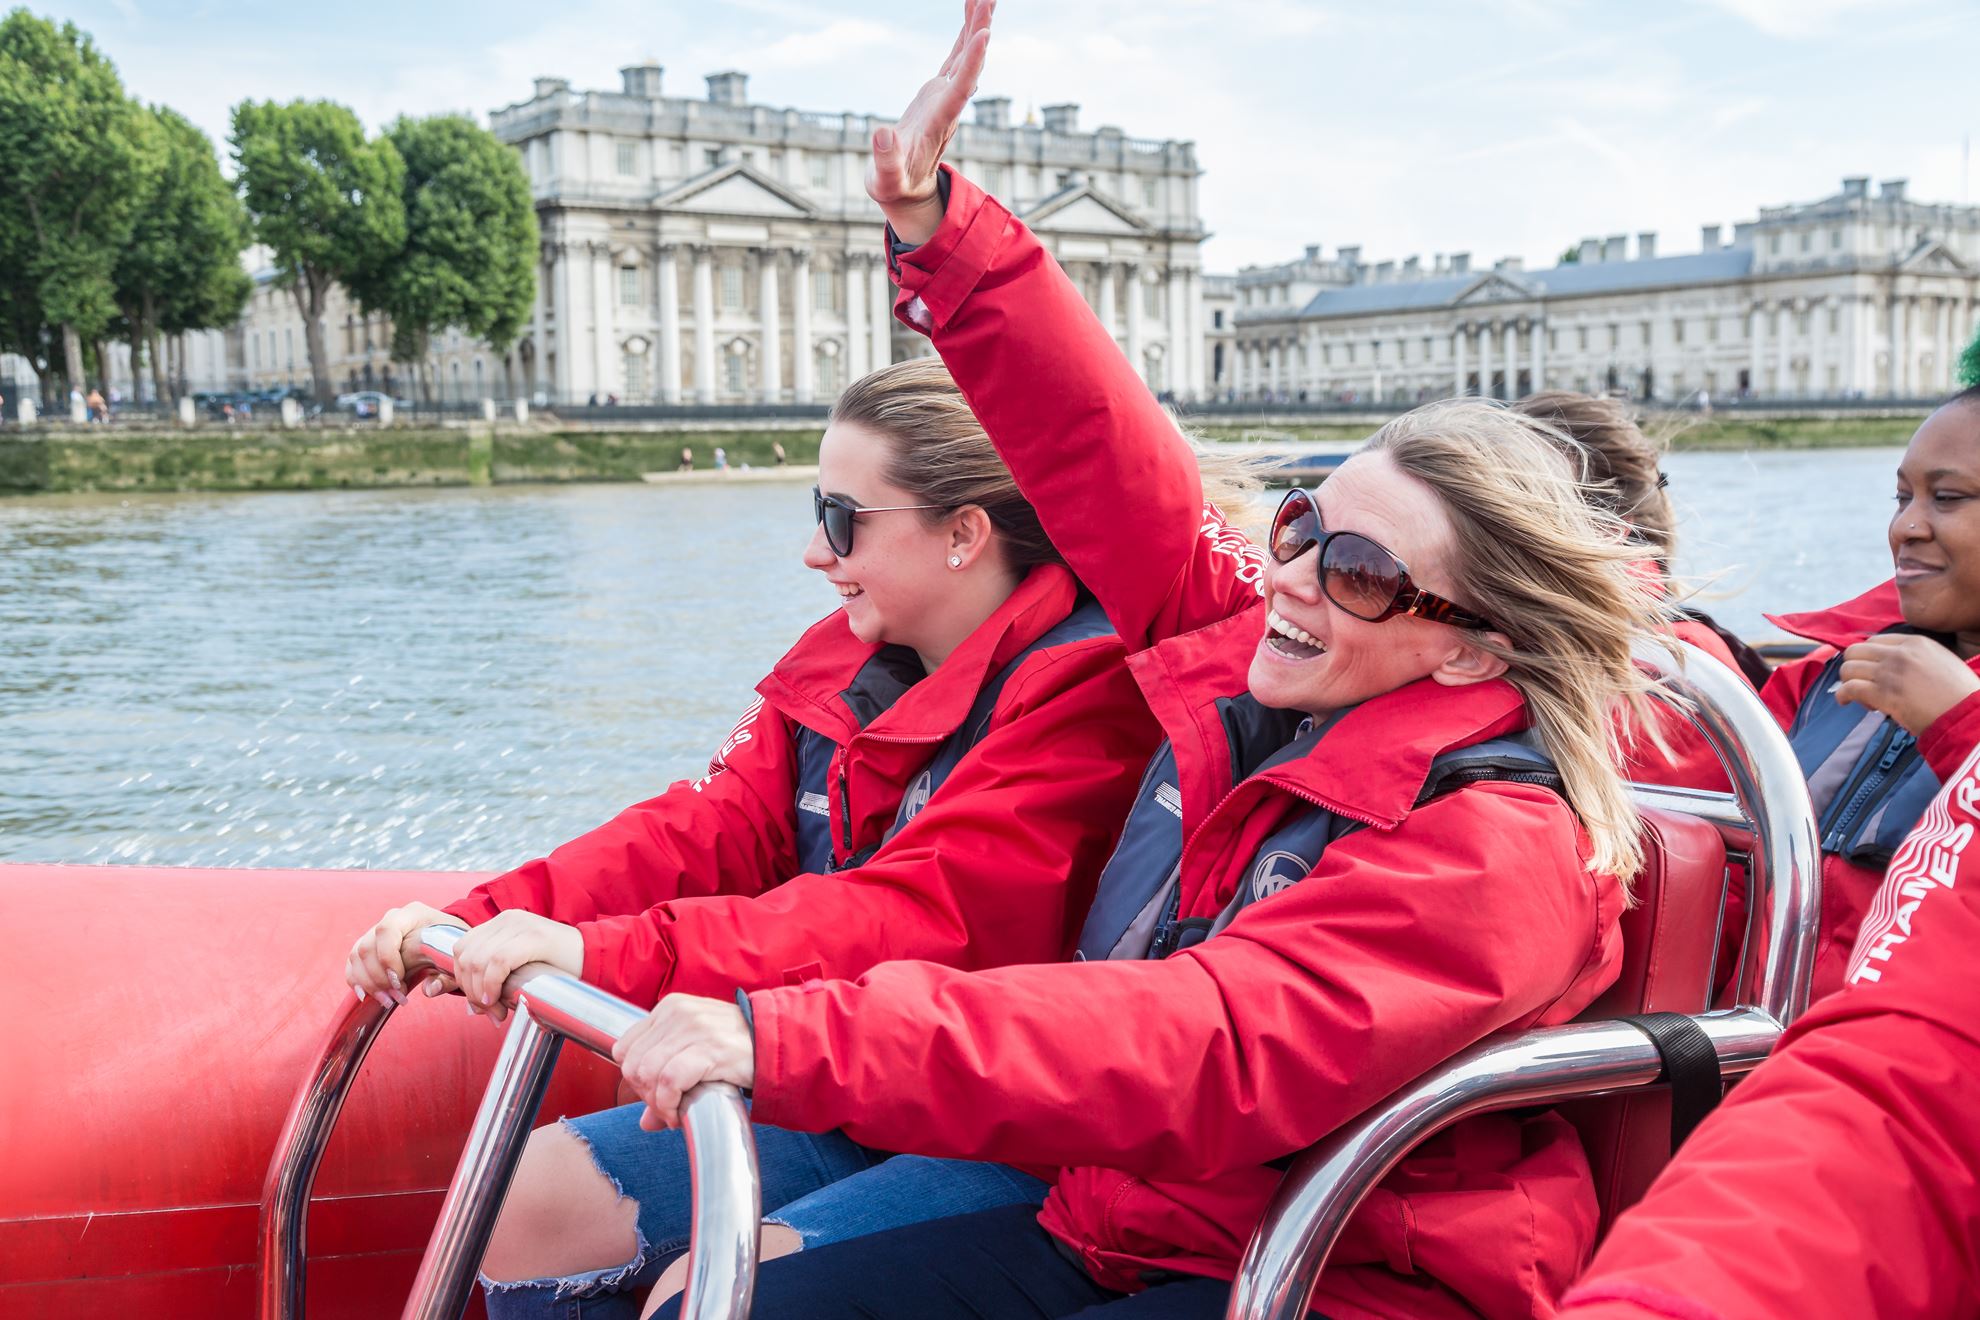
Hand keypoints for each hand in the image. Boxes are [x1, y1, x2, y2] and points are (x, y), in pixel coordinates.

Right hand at [346, 900, 453, 1007]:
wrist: (446, 938)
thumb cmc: (450, 944)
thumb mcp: (454, 958)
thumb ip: (446, 976)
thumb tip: (430, 990)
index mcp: (412, 914)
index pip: (386, 930)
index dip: (387, 957)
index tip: (398, 981)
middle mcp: (390, 920)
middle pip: (367, 947)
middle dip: (378, 978)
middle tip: (395, 998)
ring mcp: (375, 932)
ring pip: (356, 956)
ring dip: (368, 983)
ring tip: (387, 1001)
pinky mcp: (369, 947)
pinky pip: (353, 963)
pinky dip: (357, 981)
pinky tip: (369, 997)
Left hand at [450, 911, 583, 1021]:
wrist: (595, 956)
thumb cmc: (559, 967)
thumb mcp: (520, 964)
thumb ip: (495, 974)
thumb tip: (471, 1005)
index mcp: (502, 922)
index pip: (462, 948)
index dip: (461, 979)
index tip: (477, 1003)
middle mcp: (508, 918)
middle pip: (466, 955)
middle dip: (469, 990)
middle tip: (487, 1011)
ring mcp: (521, 925)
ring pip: (478, 960)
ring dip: (479, 991)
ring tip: (495, 1009)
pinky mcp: (535, 937)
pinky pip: (498, 962)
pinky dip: (491, 984)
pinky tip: (497, 999)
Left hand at [613, 994, 754, 1131]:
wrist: (777, 1044)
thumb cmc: (737, 1048)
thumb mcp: (696, 1053)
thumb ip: (665, 1080)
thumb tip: (645, 1122)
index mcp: (669, 1008)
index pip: (624, 1048)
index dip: (635, 1079)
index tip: (655, 1095)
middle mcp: (677, 1013)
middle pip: (633, 1065)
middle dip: (645, 1095)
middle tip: (667, 1108)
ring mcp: (694, 1028)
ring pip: (647, 1073)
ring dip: (657, 1103)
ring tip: (675, 1112)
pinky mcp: (709, 1048)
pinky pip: (669, 1081)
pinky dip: (669, 1105)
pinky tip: (681, 1114)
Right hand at [866, 0, 993, 243]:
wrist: (908, 190)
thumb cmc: (894, 185)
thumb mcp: (886, 180)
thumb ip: (886, 160)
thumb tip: (883, 135)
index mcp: (938, 122)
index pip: (960, 88)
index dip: (972, 61)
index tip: (984, 33)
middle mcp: (949, 104)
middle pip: (971, 63)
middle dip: (980, 30)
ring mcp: (946, 95)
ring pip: (968, 54)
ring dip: (977, 23)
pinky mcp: (939, 91)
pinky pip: (957, 54)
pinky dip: (965, 30)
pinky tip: (972, 8)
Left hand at [1835, 633, 1979, 736]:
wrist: (1967, 714)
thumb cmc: (1960, 695)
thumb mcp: (1941, 662)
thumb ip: (1917, 658)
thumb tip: (1894, 667)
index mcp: (1916, 642)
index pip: (1875, 641)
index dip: (1869, 657)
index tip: (1873, 672)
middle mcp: (1900, 653)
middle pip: (1855, 651)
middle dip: (1854, 668)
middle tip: (1863, 684)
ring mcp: (1890, 672)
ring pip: (1848, 668)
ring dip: (1848, 682)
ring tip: (1861, 697)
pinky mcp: (1883, 694)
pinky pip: (1848, 688)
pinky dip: (1843, 696)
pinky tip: (1846, 702)